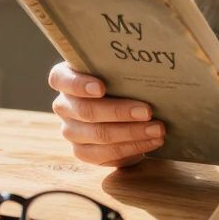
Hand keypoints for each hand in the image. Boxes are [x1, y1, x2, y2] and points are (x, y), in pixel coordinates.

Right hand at [47, 62, 164, 166]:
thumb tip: (150, 64)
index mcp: (65, 79)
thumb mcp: (119, 70)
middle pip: (86, 111)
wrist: (127, 108)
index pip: (61, 79)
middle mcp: (64, 105)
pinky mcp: (83, 152)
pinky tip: (152, 142)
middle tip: (148, 111)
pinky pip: (105, 155)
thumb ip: (123, 67)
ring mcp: (71, 131)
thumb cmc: (123, 81)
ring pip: (98, 135)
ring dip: (132, 133)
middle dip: (120, 112)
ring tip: (157, 129)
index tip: (102, 88)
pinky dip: (132, 148)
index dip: (79, 84)